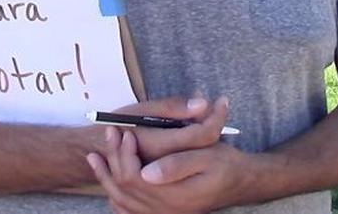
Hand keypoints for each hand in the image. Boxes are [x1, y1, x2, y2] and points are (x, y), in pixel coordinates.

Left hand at [87, 126, 250, 213]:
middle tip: (109, 133)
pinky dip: (115, 195)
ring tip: (96, 156)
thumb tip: (147, 172)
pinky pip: (129, 210)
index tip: (124, 131)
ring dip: (107, 178)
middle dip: (113, 159)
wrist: (241, 182)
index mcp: (175, 196)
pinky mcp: (162, 212)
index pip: (135, 179)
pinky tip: (108, 180)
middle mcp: (167, 210)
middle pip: (125, 189)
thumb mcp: (207, 158)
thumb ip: (177, 165)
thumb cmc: (226, 165)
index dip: (125, 154)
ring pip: (123, 201)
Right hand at [109, 96, 230, 162]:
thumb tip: (203, 103)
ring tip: (206, 115)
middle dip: (214, 122)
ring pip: (201, 153)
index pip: (203, 133)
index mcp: (163, 144)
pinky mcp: (169, 176)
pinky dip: (198, 144)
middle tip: (217, 106)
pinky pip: (193, 159)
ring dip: (208, 132)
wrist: (98, 149)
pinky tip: (195, 131)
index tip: (221, 101)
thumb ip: (173, 107)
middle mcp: (171, 160)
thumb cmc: (119, 125)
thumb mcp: (143, 109)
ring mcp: (171, 170)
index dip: (216, 116)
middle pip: (207, 144)